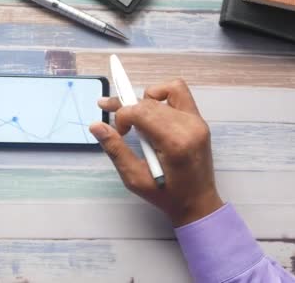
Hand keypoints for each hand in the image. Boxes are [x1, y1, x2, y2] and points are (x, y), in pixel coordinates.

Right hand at [89, 79, 222, 226]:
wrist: (198, 203)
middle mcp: (190, 127)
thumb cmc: (167, 195)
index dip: (122, 116)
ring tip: (137, 117)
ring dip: (146, 100)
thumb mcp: (135, 179)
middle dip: (128, 107)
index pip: (141, 111)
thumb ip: (115, 150)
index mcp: (175, 143)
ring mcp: (197, 121)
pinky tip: (152, 112)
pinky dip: (162, 96)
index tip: (119, 133)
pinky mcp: (199, 120)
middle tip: (116, 120)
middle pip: (150, 101)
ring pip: (165, 91)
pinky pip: (179, 93)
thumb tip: (96, 126)